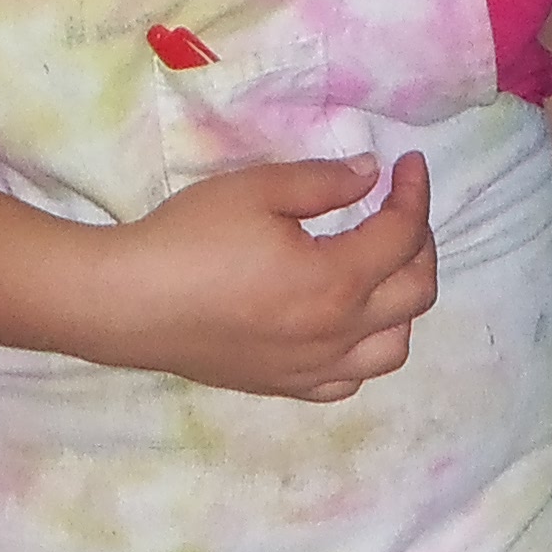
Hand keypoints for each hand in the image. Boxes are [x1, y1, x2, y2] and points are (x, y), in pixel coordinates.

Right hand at [90, 150, 437, 399]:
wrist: (130, 303)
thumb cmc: (189, 238)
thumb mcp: (257, 189)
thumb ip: (323, 182)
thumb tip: (371, 175)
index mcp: (336, 281)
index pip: (402, 236)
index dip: (413, 194)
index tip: (408, 164)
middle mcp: (337, 334)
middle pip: (414, 294)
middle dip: (421, 244)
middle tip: (400, 208)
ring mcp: (313, 368)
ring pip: (393, 347)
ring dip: (403, 304)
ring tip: (382, 268)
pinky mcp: (284, 387)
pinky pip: (349, 380)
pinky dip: (365, 350)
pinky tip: (346, 324)